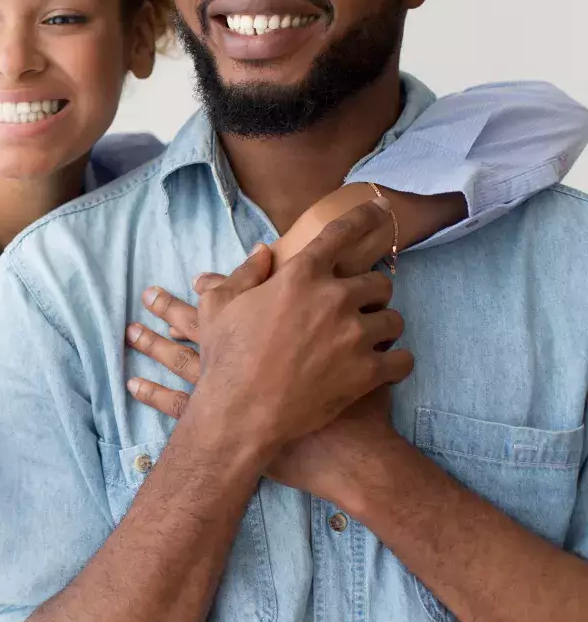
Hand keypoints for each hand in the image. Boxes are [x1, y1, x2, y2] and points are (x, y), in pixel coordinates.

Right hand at [129, 200, 411, 456]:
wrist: (241, 412)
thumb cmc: (226, 357)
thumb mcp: (218, 306)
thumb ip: (244, 272)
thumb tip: (264, 252)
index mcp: (300, 275)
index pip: (342, 233)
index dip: (365, 217)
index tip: (381, 209)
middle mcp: (335, 298)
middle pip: (379, 282)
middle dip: (371, 293)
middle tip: (356, 308)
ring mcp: (355, 336)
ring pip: (394, 320)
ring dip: (383, 327)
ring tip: (366, 340)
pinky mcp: (368, 372)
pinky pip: (402, 360)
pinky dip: (395, 362)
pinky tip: (383, 366)